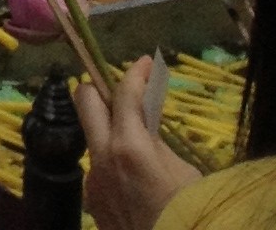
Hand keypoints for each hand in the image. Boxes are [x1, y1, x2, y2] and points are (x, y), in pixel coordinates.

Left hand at [77, 59, 200, 229]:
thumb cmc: (191, 214)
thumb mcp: (184, 173)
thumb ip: (157, 140)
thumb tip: (145, 115)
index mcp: (127, 147)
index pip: (124, 93)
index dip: (136, 72)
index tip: (146, 61)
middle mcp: (101, 159)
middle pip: (85, 100)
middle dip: (102, 87)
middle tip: (126, 91)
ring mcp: (94, 182)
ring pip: (93, 137)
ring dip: (110, 129)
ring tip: (140, 140)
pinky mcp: (94, 203)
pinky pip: (99, 168)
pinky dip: (113, 159)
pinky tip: (136, 175)